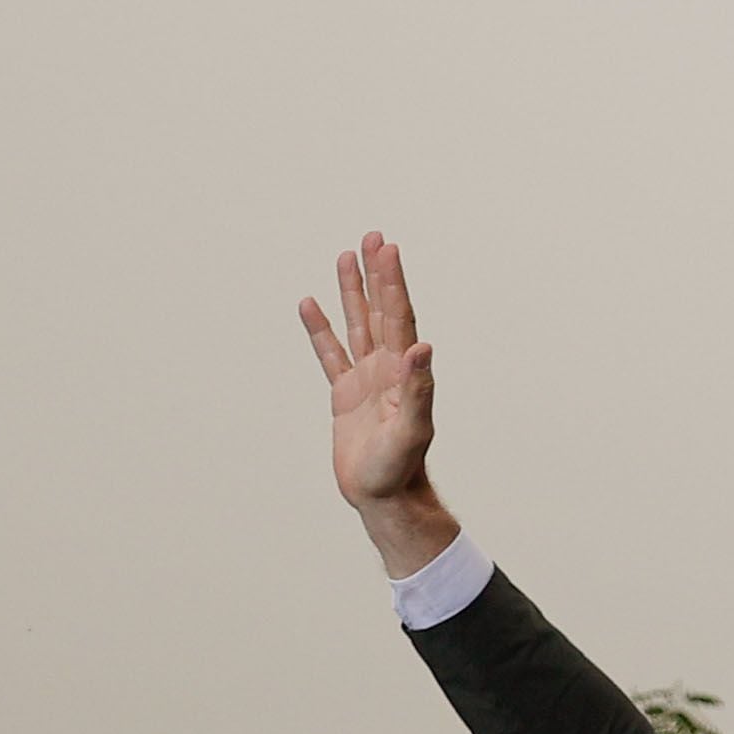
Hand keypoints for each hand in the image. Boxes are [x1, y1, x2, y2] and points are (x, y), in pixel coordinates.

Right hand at [298, 233, 450, 569]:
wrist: (383, 496)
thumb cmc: (400, 467)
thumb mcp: (412, 428)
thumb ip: (419, 388)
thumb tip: (422, 346)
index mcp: (404, 371)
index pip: (398, 316)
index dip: (393, 282)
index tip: (388, 249)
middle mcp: (387, 368)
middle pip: (380, 310)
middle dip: (376, 274)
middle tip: (372, 237)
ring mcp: (366, 379)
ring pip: (356, 325)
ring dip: (352, 292)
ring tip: (345, 257)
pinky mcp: (345, 395)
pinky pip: (329, 354)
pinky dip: (320, 330)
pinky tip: (310, 304)